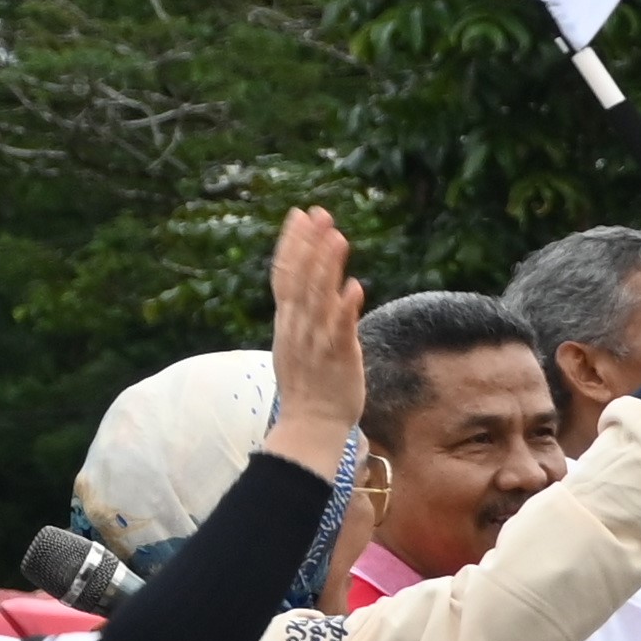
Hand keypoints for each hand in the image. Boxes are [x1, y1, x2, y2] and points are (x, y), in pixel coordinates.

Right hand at [265, 205, 366, 460]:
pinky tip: (354, 287)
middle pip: (301, 279)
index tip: (300, 215)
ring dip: (327, 267)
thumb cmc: (311, 388)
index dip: (293, 244)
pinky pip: (340, 330)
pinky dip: (344, 308)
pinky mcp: (337, 358)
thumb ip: (308, 316)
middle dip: (310, 244)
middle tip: (320, 213)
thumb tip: (320, 291)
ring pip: (319, 298)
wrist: (311, 427)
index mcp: (288, 323)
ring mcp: (316, 342)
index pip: (286, 275)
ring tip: (338, 237)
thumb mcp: (302, 344)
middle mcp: (298, 328)